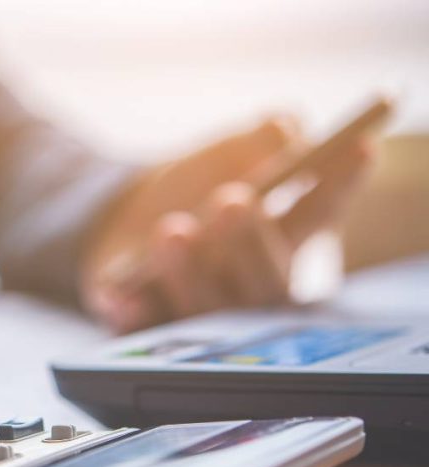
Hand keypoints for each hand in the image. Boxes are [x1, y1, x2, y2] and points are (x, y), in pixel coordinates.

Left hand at [82, 118, 373, 332]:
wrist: (125, 223)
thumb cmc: (192, 189)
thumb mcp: (223, 154)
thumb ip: (255, 141)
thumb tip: (282, 126)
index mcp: (284, 239)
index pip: (321, 214)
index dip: (340, 185)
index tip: (360, 146)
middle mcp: (251, 284)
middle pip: (264, 278)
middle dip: (251, 240)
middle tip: (235, 200)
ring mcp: (203, 312)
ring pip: (205, 306)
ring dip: (189, 272)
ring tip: (173, 230)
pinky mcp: (151, 326)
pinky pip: (143, 328)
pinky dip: (132, 312)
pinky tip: (119, 296)